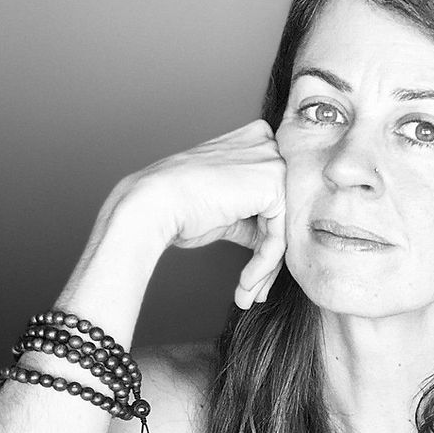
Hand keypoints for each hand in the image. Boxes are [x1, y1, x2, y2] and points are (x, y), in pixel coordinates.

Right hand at [119, 120, 285, 308]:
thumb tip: (269, 241)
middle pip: (279, 212)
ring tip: (247, 293)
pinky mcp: (274, 184)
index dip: (264, 235)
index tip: (253, 268)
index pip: (272, 196)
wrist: (151, 205)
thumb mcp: (224, 207)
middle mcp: (267, 144)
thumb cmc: (177, 204)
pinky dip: (262, 265)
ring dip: (264, 268)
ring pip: (281, 228)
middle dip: (267, 258)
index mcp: (253, 140)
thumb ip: (251, 213)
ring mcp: (272, 161)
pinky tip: (246, 284)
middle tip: (254, 289)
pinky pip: (278, 237)